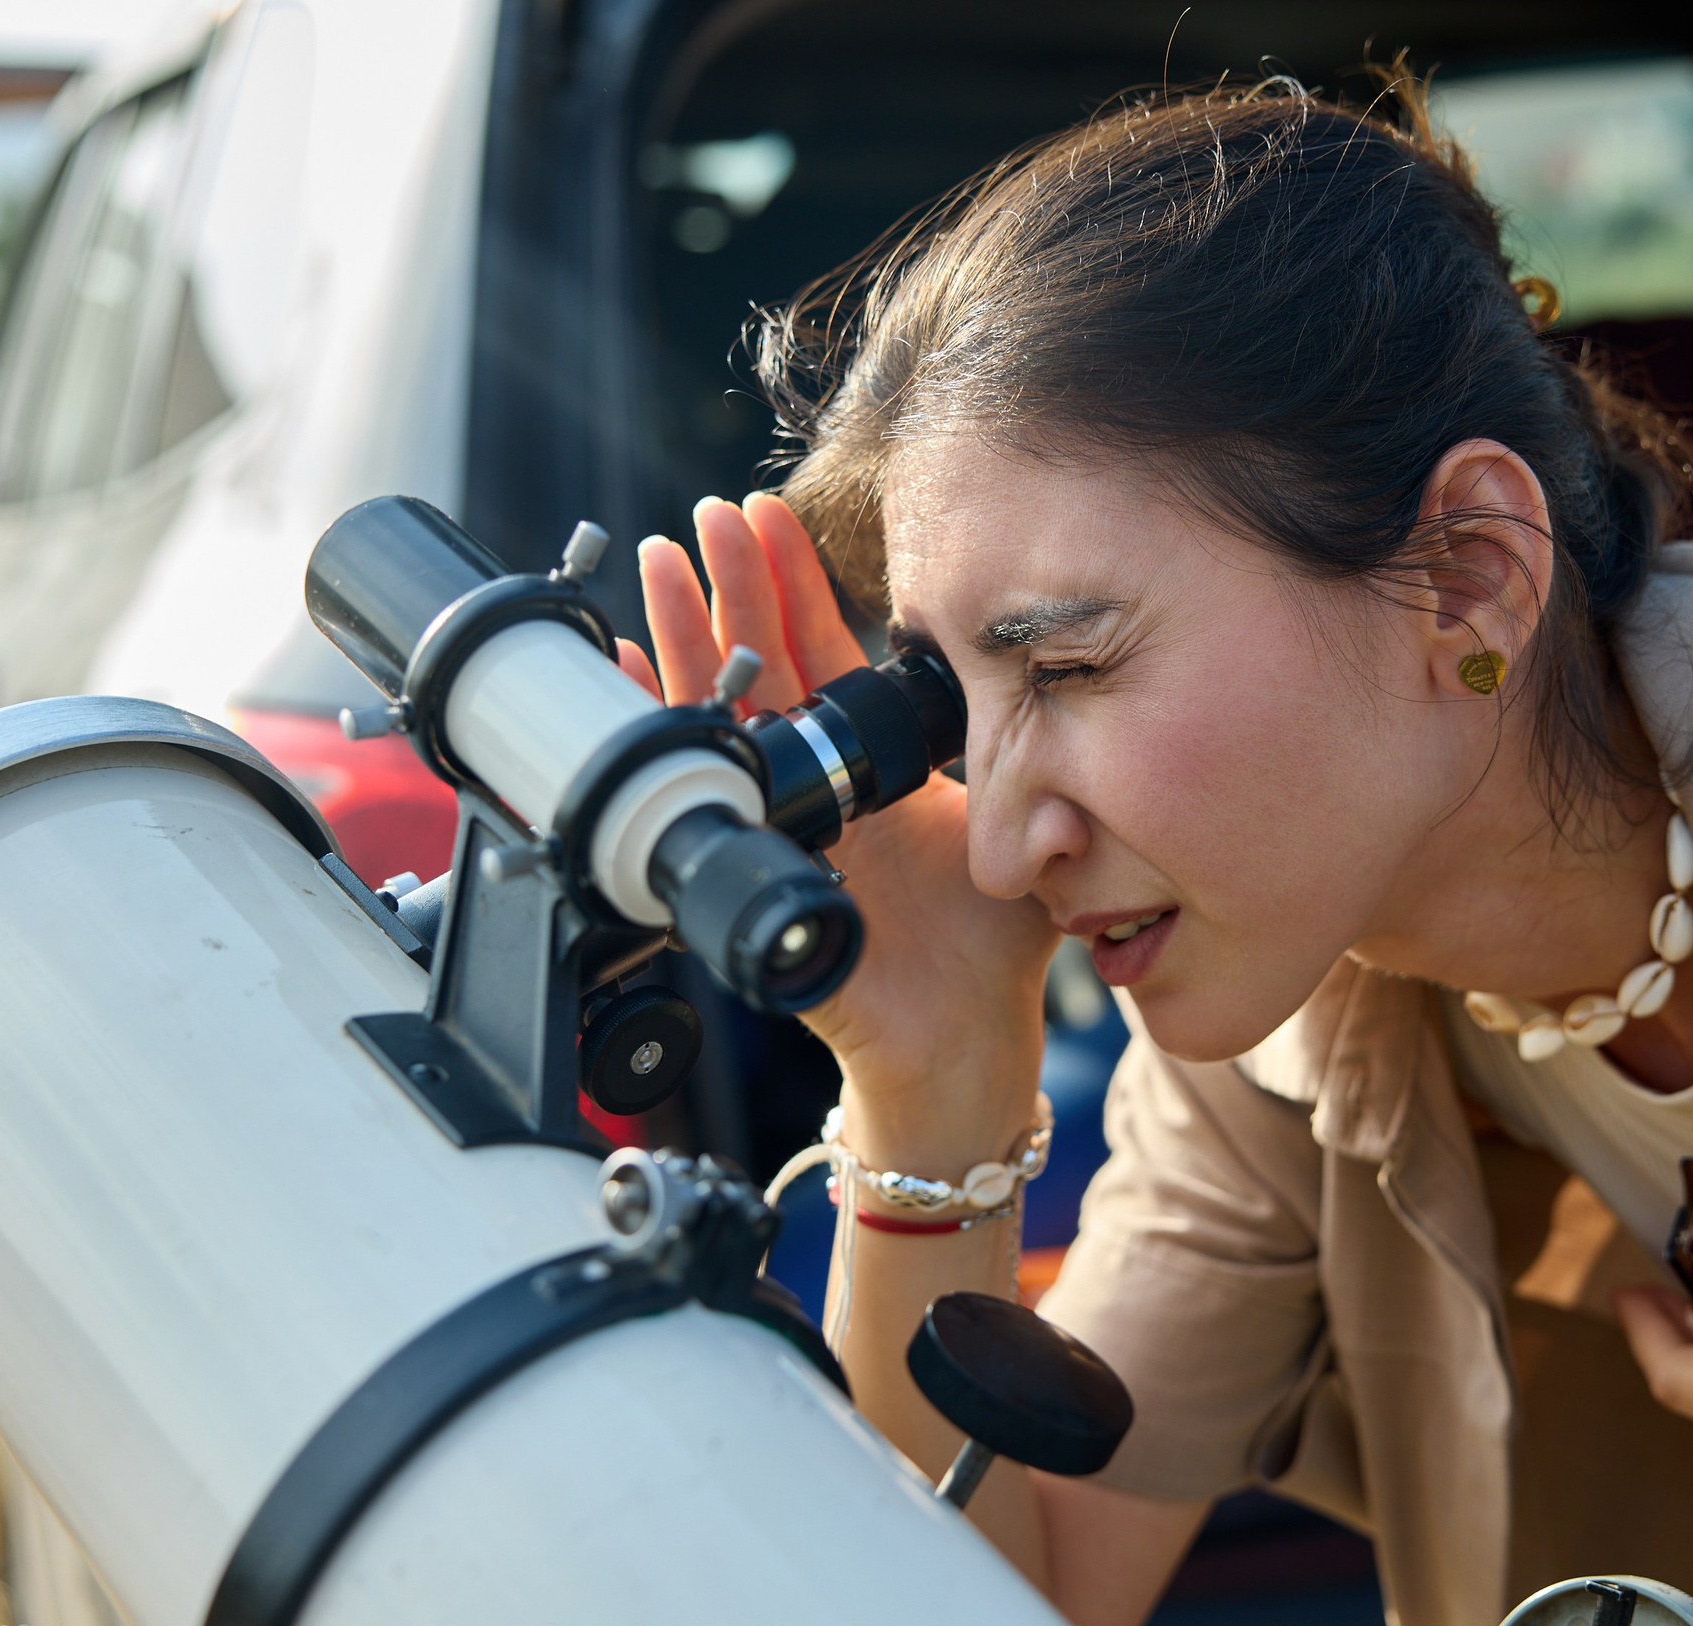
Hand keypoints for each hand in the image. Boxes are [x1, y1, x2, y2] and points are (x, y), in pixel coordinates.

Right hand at [625, 496, 1060, 1169]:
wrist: (967, 1043)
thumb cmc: (992, 951)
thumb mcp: (1019, 828)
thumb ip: (1030, 762)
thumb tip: (1063, 686)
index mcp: (872, 767)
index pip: (824, 653)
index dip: (797, 583)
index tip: (769, 513)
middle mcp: (819, 789)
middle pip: (761, 665)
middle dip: (732, 585)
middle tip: (706, 516)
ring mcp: (780, 828)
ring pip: (721, 715)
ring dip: (686, 640)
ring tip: (660, 568)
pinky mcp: (756, 876)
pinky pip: (696, 801)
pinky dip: (660, 740)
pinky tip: (630, 684)